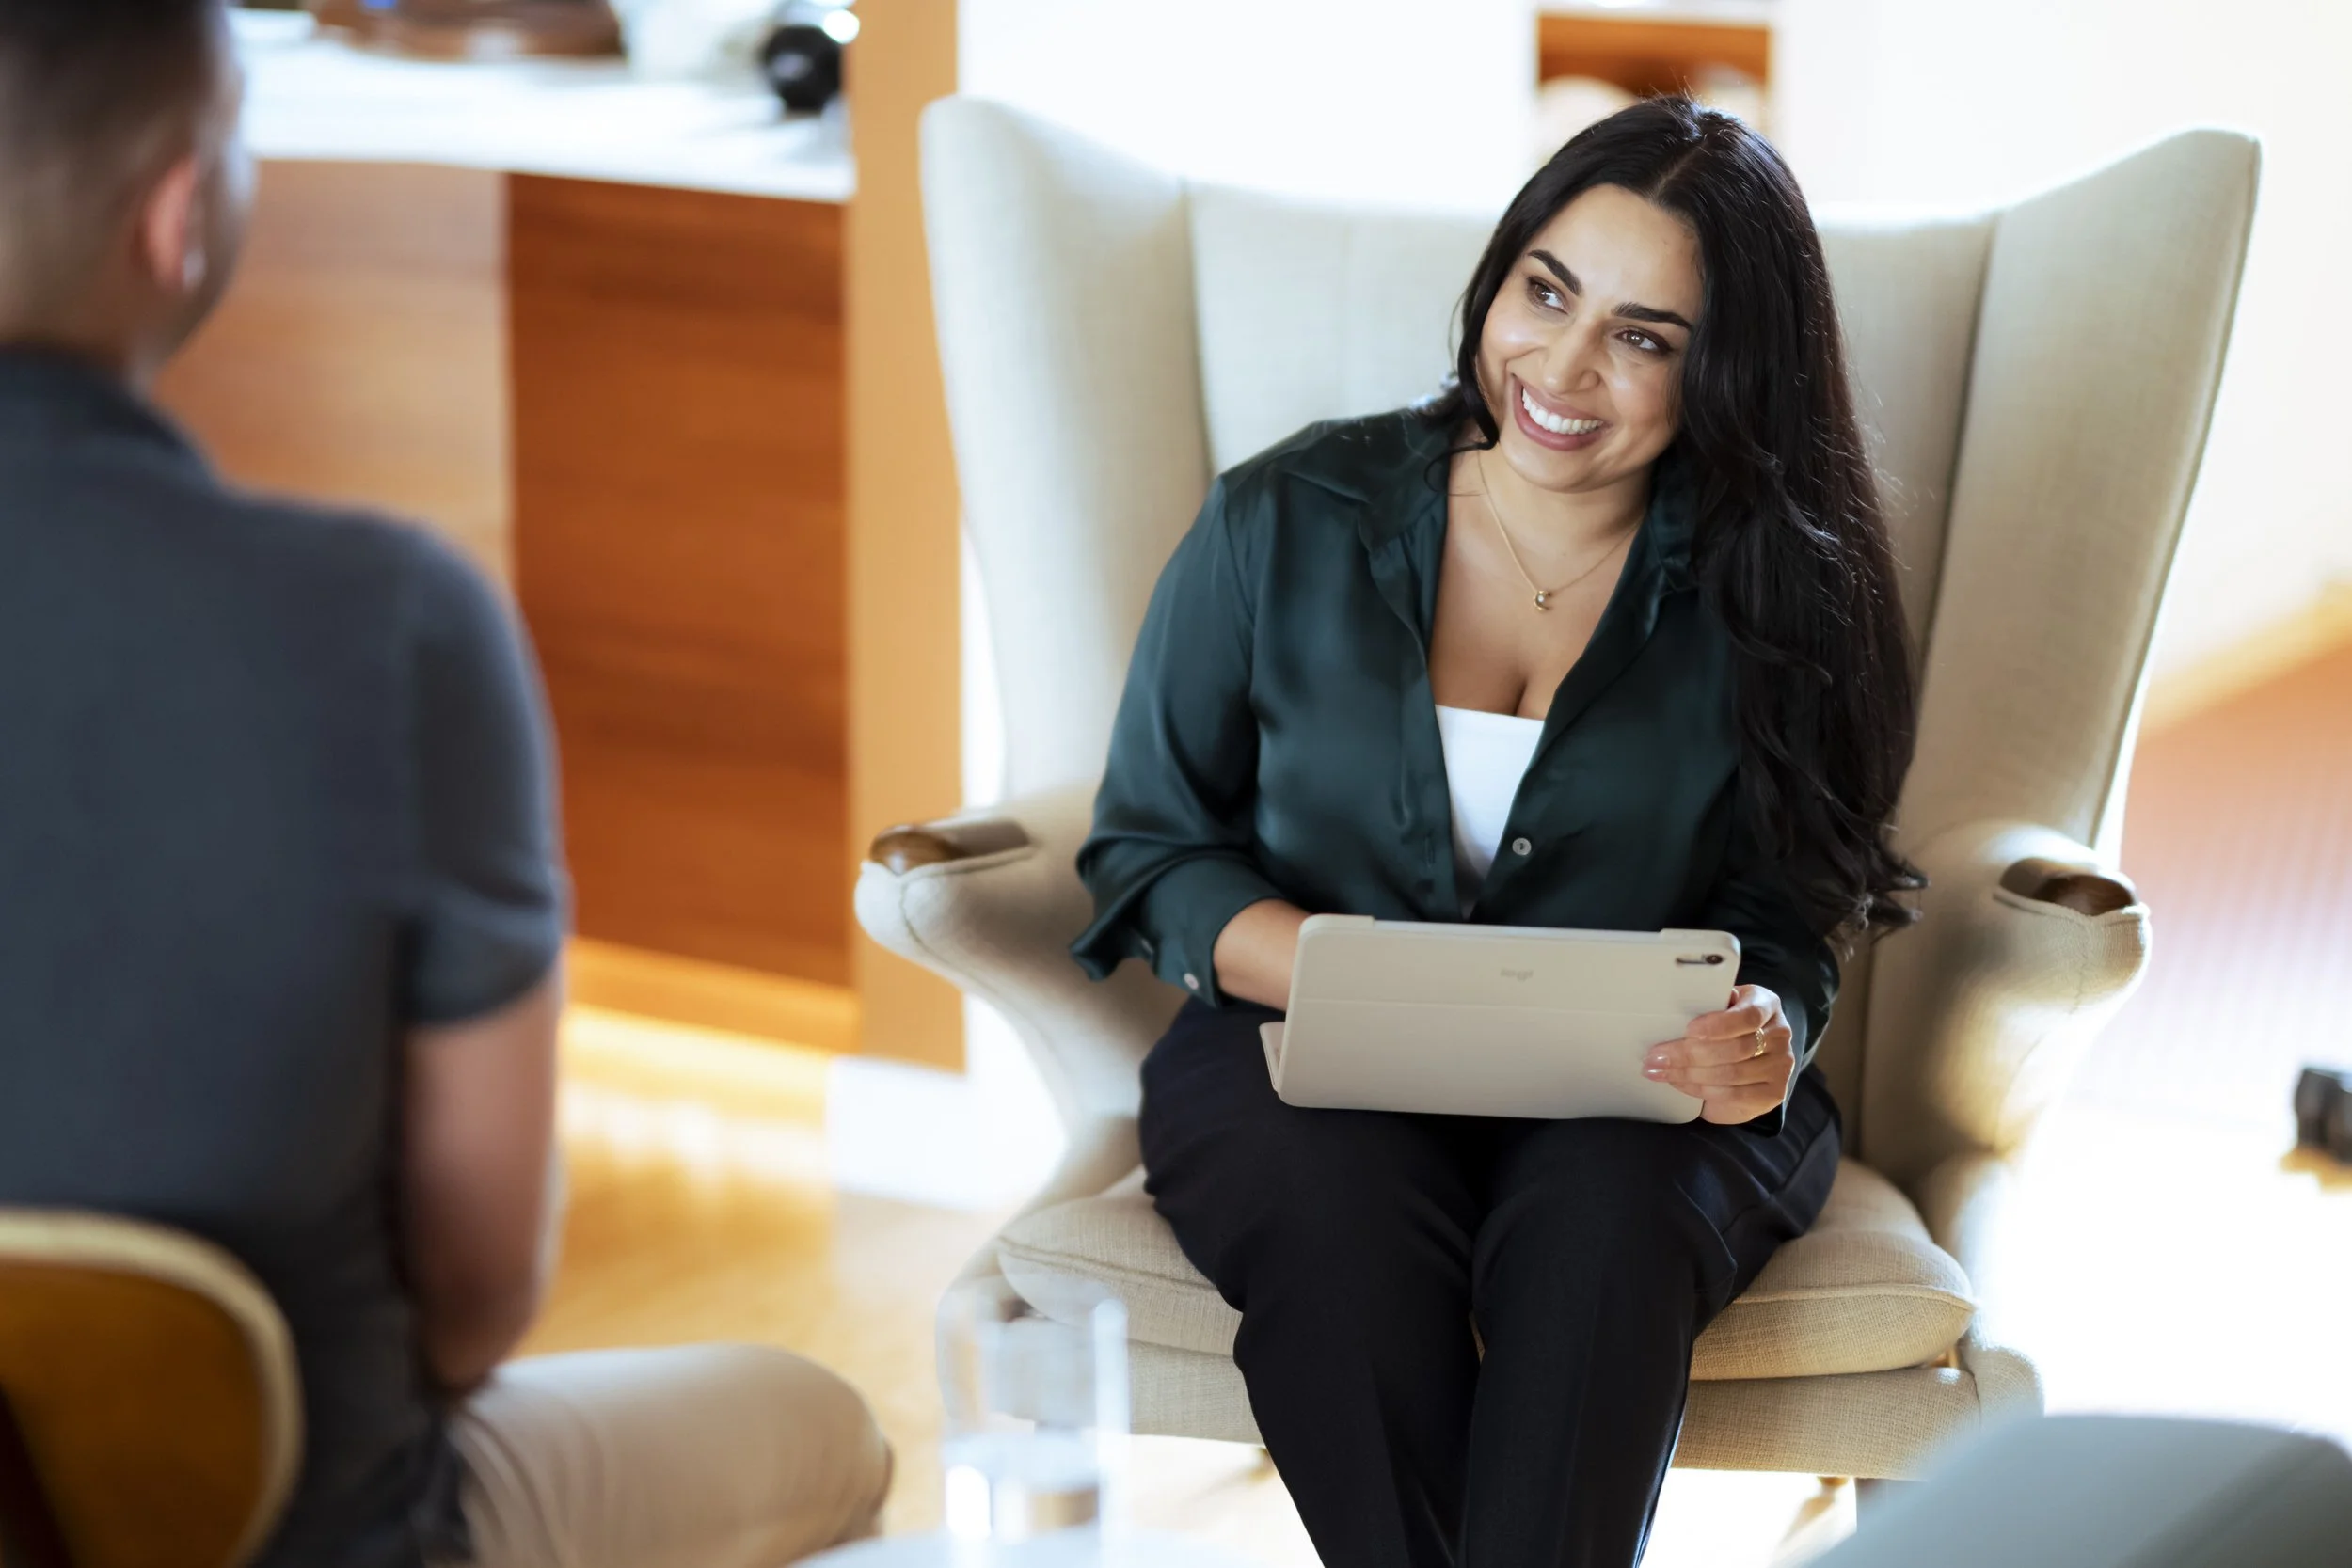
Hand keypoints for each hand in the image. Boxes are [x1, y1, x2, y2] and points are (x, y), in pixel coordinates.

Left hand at [1644, 984, 1794, 1125]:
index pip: (1748, 1015)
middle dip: (1689, 1054)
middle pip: (1735, 1049)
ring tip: (1660, 1070)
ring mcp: (1781, 1065)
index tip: (1689, 1031)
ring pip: (1731, 1074)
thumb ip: (1707, 1006)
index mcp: (1766, 1004)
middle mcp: (1779, 1033)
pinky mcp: (1774, 1092)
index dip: (1718, 1025)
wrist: (1754, 1055)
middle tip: (1657, 1056)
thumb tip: (1669, 1016)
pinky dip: (1701, 1090)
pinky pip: (1734, 1095)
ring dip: (1689, 1074)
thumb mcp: (1722, 1007)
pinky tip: (1680, 1084)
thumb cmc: (1729, 1024)